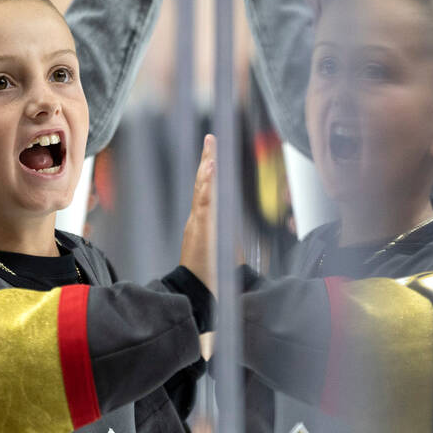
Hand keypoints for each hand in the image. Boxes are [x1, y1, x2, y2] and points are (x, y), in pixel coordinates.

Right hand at [179, 135, 216, 293]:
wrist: (201, 293)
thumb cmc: (212, 275)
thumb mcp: (221, 250)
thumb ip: (225, 237)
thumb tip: (234, 229)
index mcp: (203, 223)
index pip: (206, 191)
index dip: (209, 172)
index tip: (213, 152)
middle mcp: (198, 220)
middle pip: (202, 185)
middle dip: (207, 161)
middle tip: (211, 139)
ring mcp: (199, 224)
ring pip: (202, 191)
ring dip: (207, 170)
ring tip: (211, 150)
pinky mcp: (201, 229)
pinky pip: (204, 203)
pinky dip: (206, 185)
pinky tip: (211, 170)